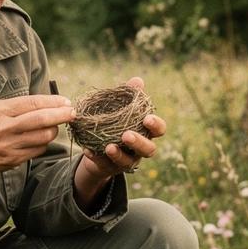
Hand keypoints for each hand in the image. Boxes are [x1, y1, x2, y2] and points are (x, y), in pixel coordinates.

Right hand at [0, 94, 74, 203]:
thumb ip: (18, 106)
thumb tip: (48, 102)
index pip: (33, 103)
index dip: (53, 102)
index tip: (66, 102)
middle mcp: (4, 127)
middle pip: (41, 120)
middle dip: (61, 115)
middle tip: (73, 113)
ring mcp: (9, 145)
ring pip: (43, 137)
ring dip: (54, 131)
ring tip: (53, 126)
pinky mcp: (14, 159)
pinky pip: (38, 150)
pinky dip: (44, 143)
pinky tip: (42, 139)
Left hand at [74, 76, 165, 196]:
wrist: (98, 147)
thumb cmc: (115, 123)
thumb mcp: (121, 108)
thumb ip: (130, 96)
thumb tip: (138, 81)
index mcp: (146, 132)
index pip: (159, 130)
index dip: (156, 125)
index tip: (147, 118)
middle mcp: (140, 149)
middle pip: (148, 150)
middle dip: (138, 143)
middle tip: (126, 135)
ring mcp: (127, 161)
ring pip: (128, 162)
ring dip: (119, 154)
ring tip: (109, 146)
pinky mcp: (110, 168)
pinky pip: (104, 165)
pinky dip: (97, 157)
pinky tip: (88, 150)